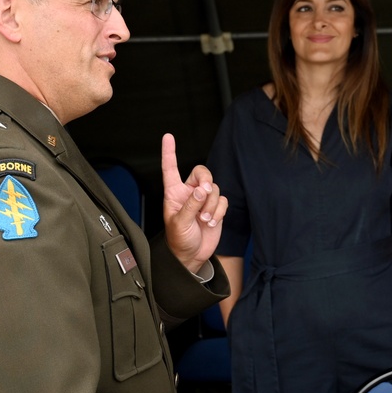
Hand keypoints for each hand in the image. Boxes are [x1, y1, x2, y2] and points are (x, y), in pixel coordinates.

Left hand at [161, 133, 227, 273]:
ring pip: (214, 188)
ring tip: (204, 220)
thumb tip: (202, 189)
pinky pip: (223, 201)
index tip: (168, 137)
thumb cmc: (179, 240)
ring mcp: (203, 200)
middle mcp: (189, 192)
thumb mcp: (180, 223)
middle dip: (206, 182)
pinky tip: (211, 222)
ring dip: (211, 204)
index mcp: (174, 193)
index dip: (170, 152)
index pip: (171, 168)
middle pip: (202, 173)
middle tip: (205, 194)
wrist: (192, 255)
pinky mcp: (215, 208)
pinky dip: (219, 211)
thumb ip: (191, 205)